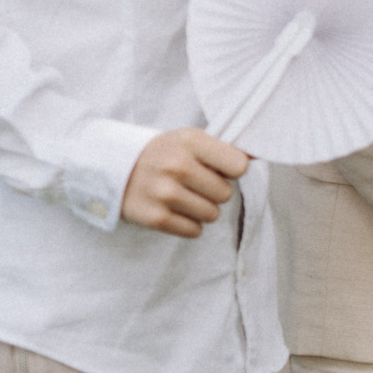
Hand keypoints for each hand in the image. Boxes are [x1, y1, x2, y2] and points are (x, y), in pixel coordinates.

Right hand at [121, 128, 248, 237]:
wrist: (111, 168)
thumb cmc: (162, 154)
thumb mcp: (189, 141)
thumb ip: (224, 150)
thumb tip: (261, 154)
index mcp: (189, 141)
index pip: (239, 166)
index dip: (231, 171)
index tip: (217, 169)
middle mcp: (176, 165)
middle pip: (226, 194)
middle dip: (214, 192)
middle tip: (194, 185)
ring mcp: (163, 192)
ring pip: (212, 215)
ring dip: (202, 210)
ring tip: (183, 197)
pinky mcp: (154, 217)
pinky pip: (193, 231)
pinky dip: (188, 225)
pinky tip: (174, 210)